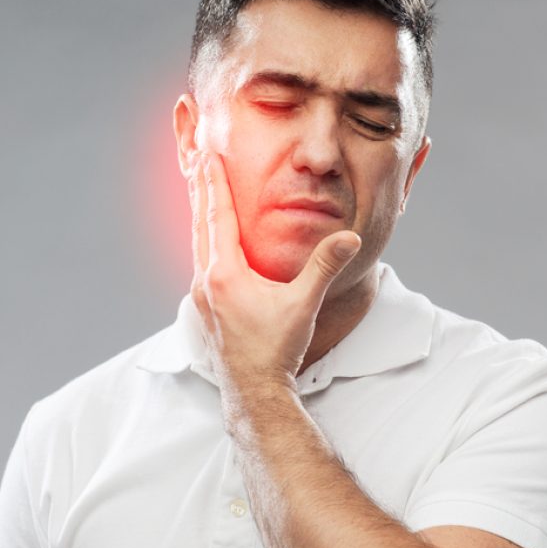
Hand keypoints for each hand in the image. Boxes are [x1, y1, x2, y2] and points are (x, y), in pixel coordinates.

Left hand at [187, 152, 360, 395]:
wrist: (253, 392)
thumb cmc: (275, 350)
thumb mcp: (304, 305)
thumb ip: (325, 267)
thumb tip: (350, 238)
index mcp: (225, 274)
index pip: (218, 216)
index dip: (214, 183)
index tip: (207, 155)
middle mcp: (206, 282)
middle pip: (200, 224)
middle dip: (199, 189)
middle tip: (196, 158)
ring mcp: (200, 296)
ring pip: (197, 243)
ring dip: (199, 214)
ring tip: (199, 190)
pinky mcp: (203, 308)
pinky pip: (200, 261)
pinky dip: (203, 239)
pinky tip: (210, 240)